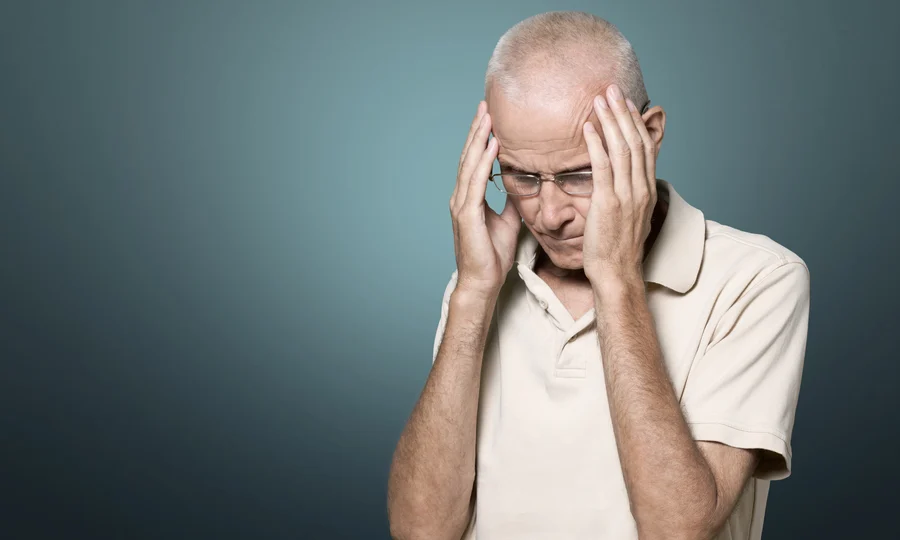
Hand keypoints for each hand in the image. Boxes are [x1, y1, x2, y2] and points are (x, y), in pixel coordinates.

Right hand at [450, 101, 521, 296]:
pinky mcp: (467, 215)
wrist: (483, 282)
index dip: (481, 138)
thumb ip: (512, 201)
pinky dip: (483, 162)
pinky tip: (491, 146)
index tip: (490, 117)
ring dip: (478, 140)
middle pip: (469, 156)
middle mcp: (462, 197)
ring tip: (487, 118)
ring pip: (470, 165)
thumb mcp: (508, 221)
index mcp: (470, 198)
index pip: (475, 162)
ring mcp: (462, 205)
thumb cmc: (493, 256)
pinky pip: (476, 183)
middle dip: (477, 130)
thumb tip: (524, 185)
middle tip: (485, 106)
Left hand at [581, 84, 657, 284]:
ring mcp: (626, 195)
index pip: (645, 146)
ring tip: (598, 99)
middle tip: (611, 89)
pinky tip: (587, 128)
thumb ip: (628, 192)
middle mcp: (640, 188)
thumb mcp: (630, 215)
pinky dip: (596, 144)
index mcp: (646, 189)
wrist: (617, 274)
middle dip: (622, 112)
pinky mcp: (608, 203)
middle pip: (635, 140)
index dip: (634, 122)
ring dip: (609, 121)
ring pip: (621, 148)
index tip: (624, 102)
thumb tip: (622, 177)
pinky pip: (602, 167)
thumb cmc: (618, 248)